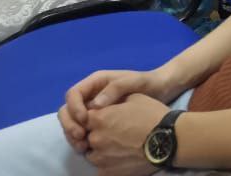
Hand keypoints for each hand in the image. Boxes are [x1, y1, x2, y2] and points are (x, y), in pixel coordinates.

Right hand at [58, 69, 175, 152]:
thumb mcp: (134, 82)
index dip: (74, 108)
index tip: (85, 120)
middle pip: (68, 110)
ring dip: (73, 135)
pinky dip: (82, 139)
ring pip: (73, 123)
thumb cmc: (148, 82)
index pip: (73, 94)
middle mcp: (91, 95)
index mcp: (96, 83)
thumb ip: (115, 89)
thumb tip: (95, 105)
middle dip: (69, 124)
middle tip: (81, 137)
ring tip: (84, 147)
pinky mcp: (99, 121)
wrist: (161, 90)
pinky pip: (84, 130)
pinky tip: (90, 149)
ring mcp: (94, 109)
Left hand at [85, 92, 167, 175]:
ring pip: (92, 153)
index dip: (96, 117)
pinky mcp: (107, 173)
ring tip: (120, 146)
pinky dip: (108, 164)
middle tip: (116, 132)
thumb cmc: (152, 115)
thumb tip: (102, 104)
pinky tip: (121, 158)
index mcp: (99, 118)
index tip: (107, 118)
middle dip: (98, 134)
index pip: (85, 118)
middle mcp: (94, 138)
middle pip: (88, 136)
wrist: (168, 139)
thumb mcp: (133, 98)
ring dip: (101, 150)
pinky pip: (100, 168)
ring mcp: (99, 158)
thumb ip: (112, 101)